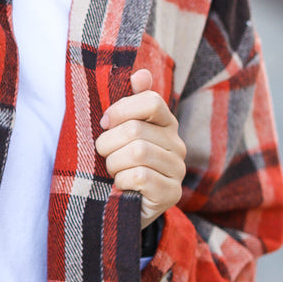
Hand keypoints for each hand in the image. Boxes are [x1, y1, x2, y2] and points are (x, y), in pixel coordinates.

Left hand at [95, 68, 186, 227]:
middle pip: (136, 130)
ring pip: (137, 153)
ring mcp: (178, 170)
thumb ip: (130, 103)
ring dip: (113, 164)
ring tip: (113, 171)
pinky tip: (121, 186)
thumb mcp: (118, 132)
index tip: (104, 124)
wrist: (120, 208)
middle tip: (104, 156)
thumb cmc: (117, 164)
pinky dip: (121, 181)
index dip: (121, 110)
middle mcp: (178, 145)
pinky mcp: (172, 193)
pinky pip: (140, 177)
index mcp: (166, 124)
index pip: (151, 101)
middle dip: (108, 143)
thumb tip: (141, 73)